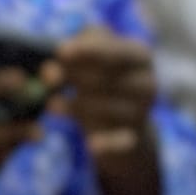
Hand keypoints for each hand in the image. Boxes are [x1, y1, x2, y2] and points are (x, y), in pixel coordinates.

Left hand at [54, 27, 156, 160]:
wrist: (119, 117)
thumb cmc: (99, 74)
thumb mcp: (90, 52)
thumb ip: (73, 50)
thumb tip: (55, 65)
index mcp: (139, 55)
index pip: (115, 52)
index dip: (88, 52)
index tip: (61, 52)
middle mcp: (146, 83)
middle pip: (107, 81)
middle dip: (74, 78)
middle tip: (48, 78)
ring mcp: (142, 113)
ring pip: (103, 109)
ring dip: (74, 106)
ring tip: (53, 104)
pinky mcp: (134, 139)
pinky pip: (121, 142)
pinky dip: (107, 144)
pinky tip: (91, 144)